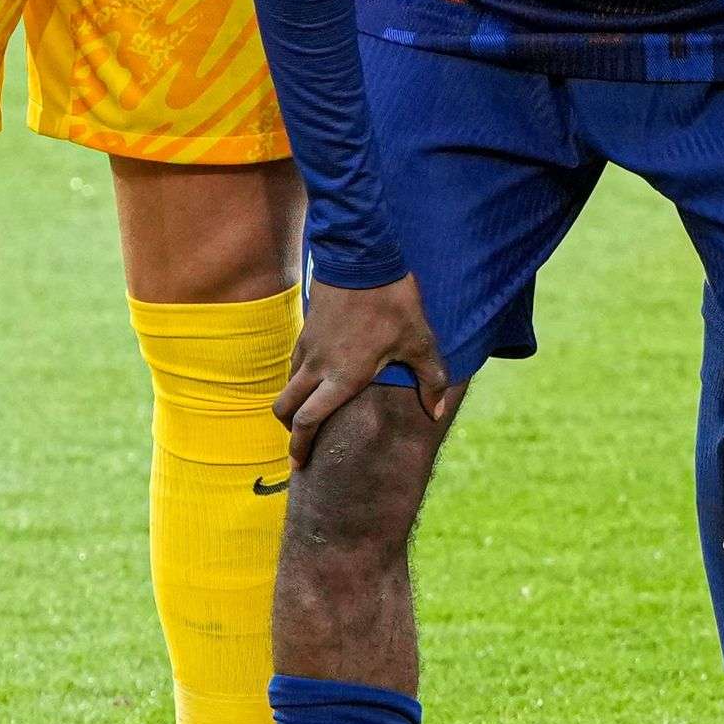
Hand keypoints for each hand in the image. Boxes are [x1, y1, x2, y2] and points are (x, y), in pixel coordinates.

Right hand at [280, 274, 452, 451]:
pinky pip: (295, 364)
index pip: (309, 421)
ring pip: (288, 386)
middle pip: (285, 409)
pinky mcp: (306, 330)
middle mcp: (317, 367)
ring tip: (311, 413)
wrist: (362, 259)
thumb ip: (430, 379)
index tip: (298, 464)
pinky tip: (319, 379)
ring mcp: (308, 347)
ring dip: (294, 404)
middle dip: (289, 431)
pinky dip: (299, 380)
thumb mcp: (420, 341)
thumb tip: (437, 412)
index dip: (300, 446)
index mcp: (342, 377)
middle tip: (300, 444)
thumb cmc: (393, 303)